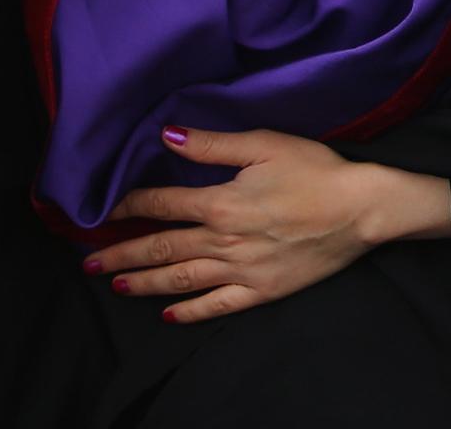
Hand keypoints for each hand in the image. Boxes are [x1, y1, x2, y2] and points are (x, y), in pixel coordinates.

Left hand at [84, 126, 450, 322]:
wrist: (361, 208)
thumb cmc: (316, 169)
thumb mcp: (265, 144)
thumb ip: (213, 145)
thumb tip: (168, 135)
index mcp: (221, 202)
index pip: (163, 205)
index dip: (130, 206)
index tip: (103, 211)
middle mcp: (224, 241)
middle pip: (162, 247)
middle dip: (122, 254)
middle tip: (89, 262)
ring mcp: (241, 270)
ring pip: (181, 279)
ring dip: (145, 283)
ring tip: (117, 285)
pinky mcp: (262, 291)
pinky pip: (218, 306)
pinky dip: (191, 312)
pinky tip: (169, 314)